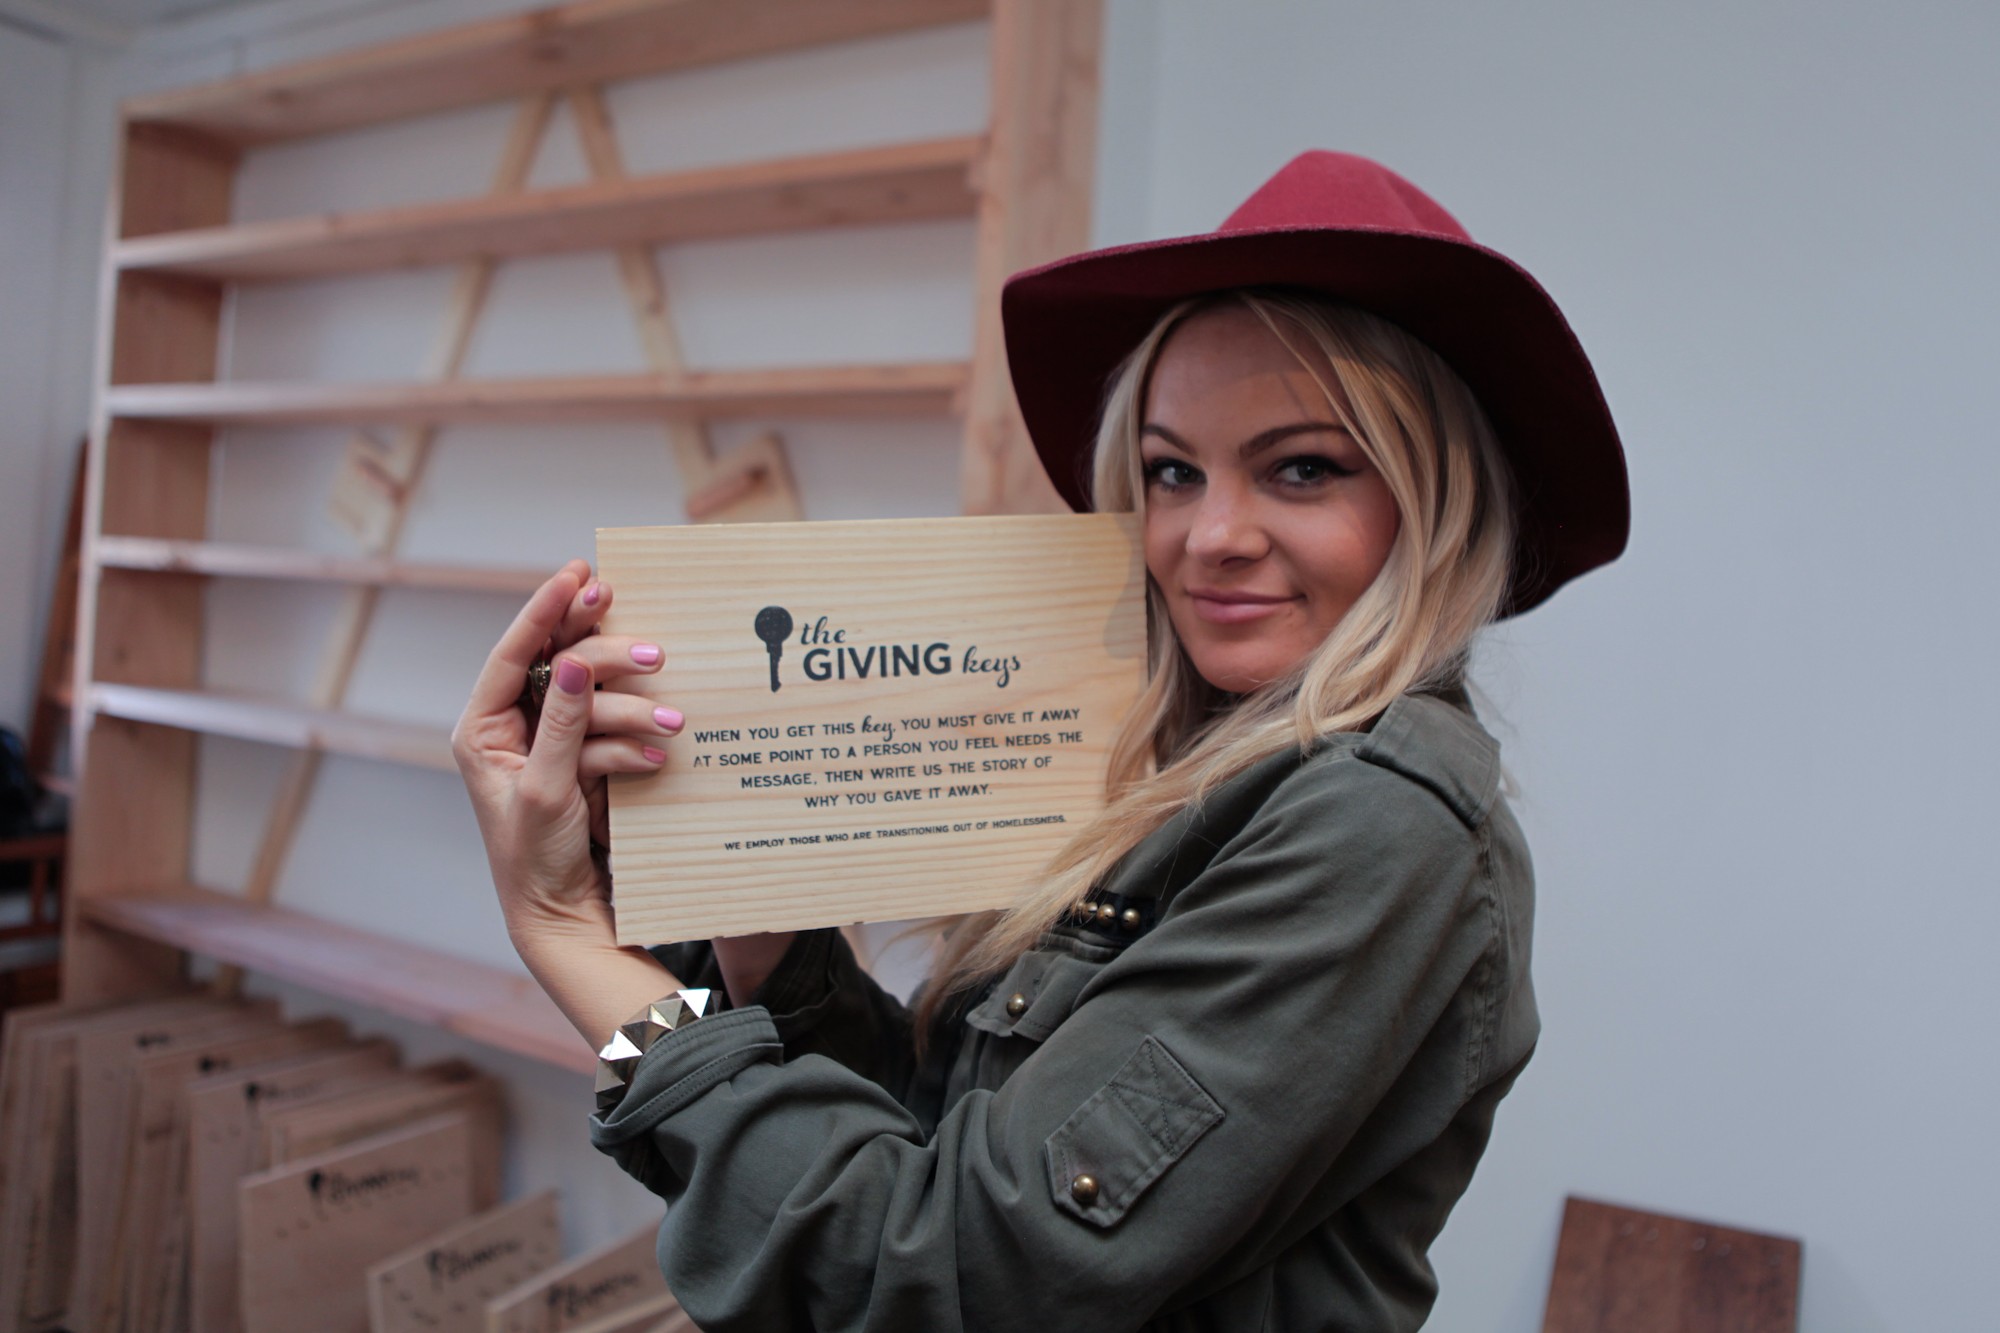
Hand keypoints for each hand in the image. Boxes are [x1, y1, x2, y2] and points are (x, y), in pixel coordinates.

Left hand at [452, 560, 679, 944]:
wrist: (562, 913)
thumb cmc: (532, 857)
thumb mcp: (544, 788)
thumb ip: (562, 724)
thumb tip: (577, 662)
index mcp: (483, 729)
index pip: (513, 653)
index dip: (545, 610)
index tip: (580, 575)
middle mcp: (516, 726)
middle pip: (559, 665)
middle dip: (605, 656)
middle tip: (649, 649)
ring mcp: (556, 741)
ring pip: (596, 698)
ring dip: (633, 708)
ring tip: (669, 722)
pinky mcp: (590, 760)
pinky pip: (616, 731)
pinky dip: (636, 741)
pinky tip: (657, 756)